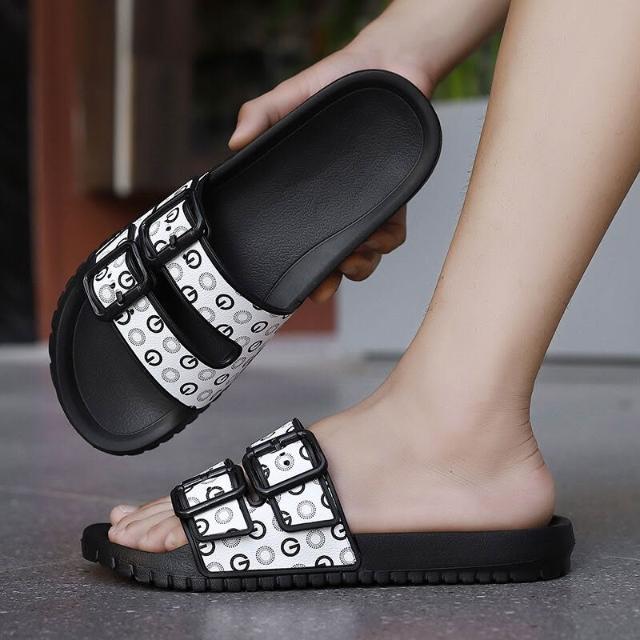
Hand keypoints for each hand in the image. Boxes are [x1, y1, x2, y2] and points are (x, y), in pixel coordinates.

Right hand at [228, 43, 432, 302]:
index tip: (292, 287)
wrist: (384, 66)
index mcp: (305, 197)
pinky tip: (379, 234)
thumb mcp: (289, 98)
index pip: (296, 241)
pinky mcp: (394, 198)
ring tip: (352, 259)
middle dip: (328, 282)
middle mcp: (333, 208)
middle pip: (330, 260)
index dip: (296, 270)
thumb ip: (261, 114)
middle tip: (324, 285)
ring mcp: (364, 207)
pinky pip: (393, 234)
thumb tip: (235, 144)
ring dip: (359, 267)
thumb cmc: (332, 83)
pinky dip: (387, 242)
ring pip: (363, 257)